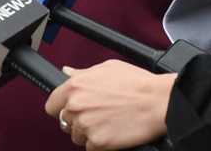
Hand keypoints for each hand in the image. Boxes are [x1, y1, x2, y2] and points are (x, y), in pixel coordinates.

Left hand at [45, 60, 172, 149]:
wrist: (159, 102)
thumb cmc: (137, 84)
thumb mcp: (107, 68)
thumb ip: (82, 73)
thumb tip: (67, 72)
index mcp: (75, 87)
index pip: (52, 105)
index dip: (61, 107)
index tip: (70, 109)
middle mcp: (76, 106)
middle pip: (65, 122)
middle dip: (77, 120)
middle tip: (96, 115)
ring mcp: (86, 126)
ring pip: (77, 136)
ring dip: (88, 133)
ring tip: (107, 123)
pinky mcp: (98, 142)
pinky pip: (90, 148)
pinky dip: (100, 144)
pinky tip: (112, 133)